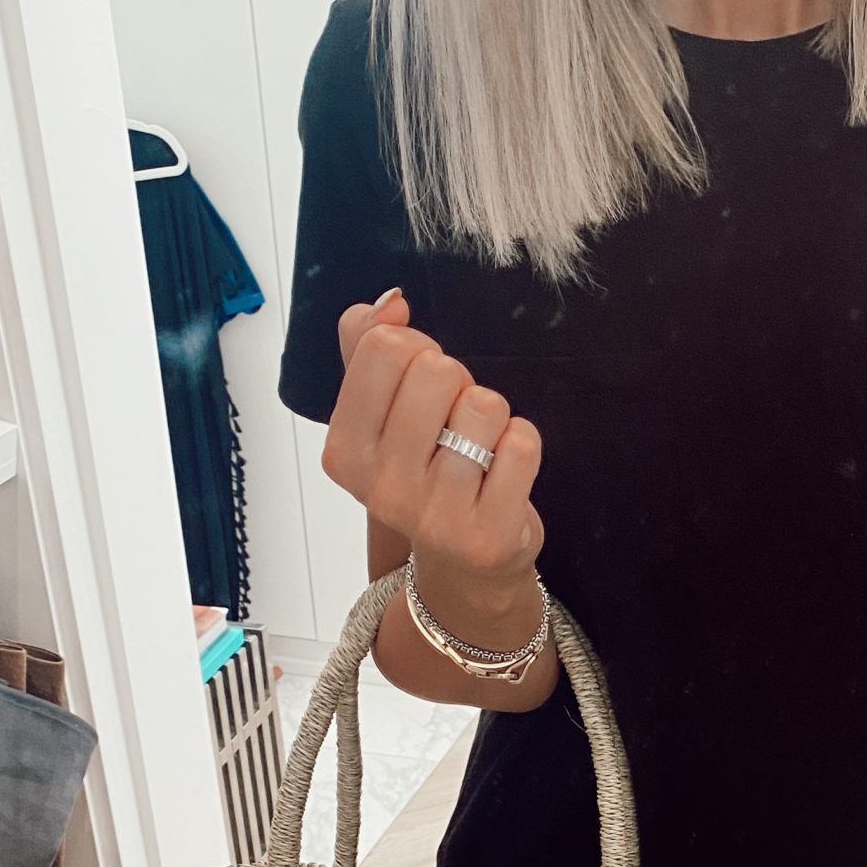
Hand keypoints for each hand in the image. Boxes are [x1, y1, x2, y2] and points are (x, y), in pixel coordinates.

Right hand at [322, 290, 544, 641]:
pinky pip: (522, 444)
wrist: (465, 564)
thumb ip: (368, 348)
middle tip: (454, 422)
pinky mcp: (488, 535)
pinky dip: (522, 444)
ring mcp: (435, 517)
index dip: (416, 351)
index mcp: (344, 452)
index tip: (419, 387)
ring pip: (484, 405)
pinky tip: (503, 471)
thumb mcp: (381, 415)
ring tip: (479, 452)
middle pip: (436, 370)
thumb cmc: (425, 475)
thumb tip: (389, 302)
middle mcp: (382, 489)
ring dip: (493, 417)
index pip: (383, 347)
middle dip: (457, 382)